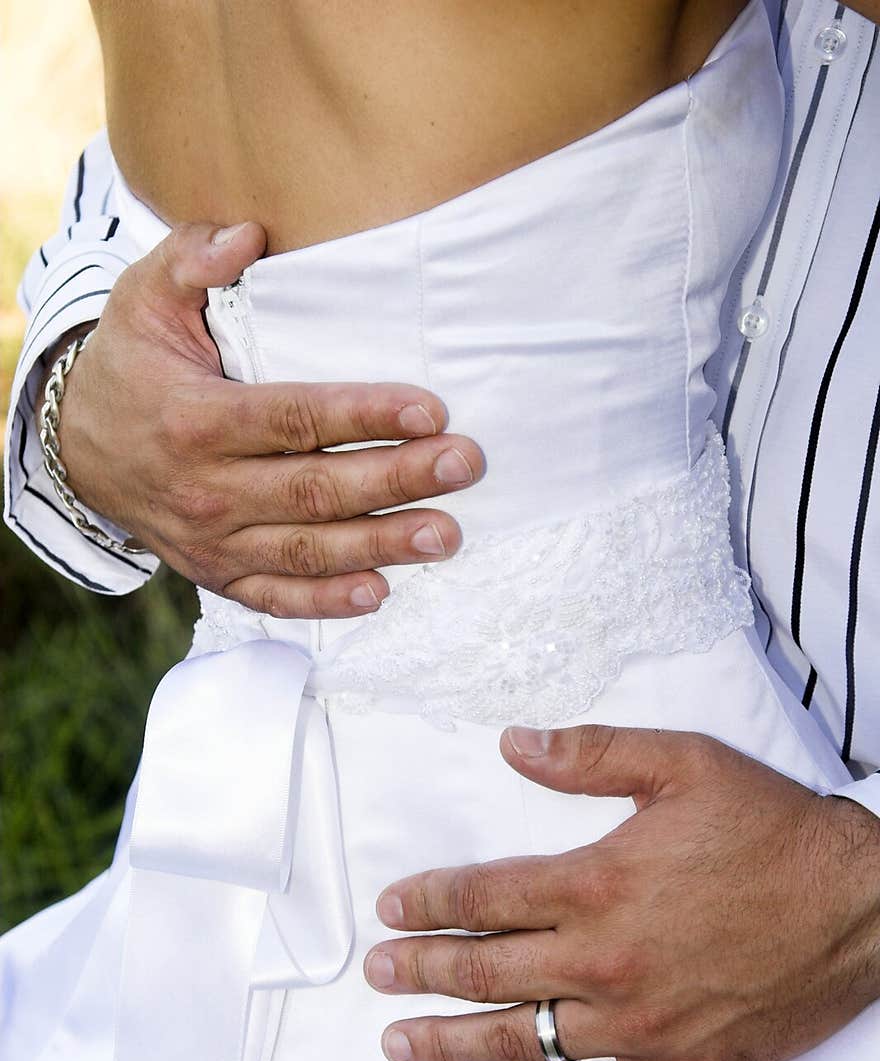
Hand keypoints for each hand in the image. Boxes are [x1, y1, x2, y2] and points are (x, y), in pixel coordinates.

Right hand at [53, 221, 482, 615]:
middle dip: (396, 479)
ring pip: (306, 550)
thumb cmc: (131, 366)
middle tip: (463, 465)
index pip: (293, 419)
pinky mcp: (218, 574)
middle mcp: (205, 490)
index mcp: (195, 420)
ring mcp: (212, 541)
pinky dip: (325, 602)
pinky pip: (275, 596)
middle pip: (314, 490)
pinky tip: (379, 592)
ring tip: (446, 535)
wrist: (76, 450)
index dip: (363, 415)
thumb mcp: (142, 300)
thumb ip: (190, 260)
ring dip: (381, 545)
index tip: (429, 410)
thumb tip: (247, 235)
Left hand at [365, 724, 879, 1060]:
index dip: (429, 901)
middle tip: (375, 973)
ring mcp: (636, 1025)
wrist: (864, 905)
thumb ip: (591, 755)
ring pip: (521, 1041)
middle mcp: (603, 960)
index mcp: (597, 882)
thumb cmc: (775, 831)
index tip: (391, 909)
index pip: (485, 896)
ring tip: (399, 1043)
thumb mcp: (684, 765)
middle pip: (485, 971)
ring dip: (451, 1044)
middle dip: (420, 970)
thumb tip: (513, 744)